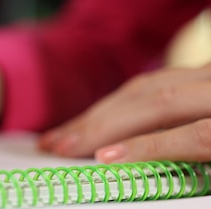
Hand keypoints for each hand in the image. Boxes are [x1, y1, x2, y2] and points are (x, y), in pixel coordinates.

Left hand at [39, 63, 210, 162]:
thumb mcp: (207, 120)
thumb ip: (176, 124)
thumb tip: (118, 145)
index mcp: (204, 81)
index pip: (145, 91)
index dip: (100, 111)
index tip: (63, 133)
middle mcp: (210, 81)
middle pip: (142, 95)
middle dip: (92, 120)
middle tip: (52, 143)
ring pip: (157, 106)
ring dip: (105, 127)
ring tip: (66, 147)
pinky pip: (191, 136)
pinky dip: (146, 146)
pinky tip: (108, 156)